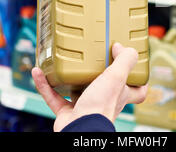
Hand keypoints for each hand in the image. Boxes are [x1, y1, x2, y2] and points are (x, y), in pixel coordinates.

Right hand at [32, 43, 147, 131]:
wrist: (80, 129)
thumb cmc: (100, 107)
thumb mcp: (117, 77)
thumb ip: (124, 60)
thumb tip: (122, 47)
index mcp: (118, 95)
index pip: (136, 93)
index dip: (137, 82)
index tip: (134, 68)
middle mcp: (103, 101)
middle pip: (104, 88)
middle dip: (97, 74)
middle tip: (92, 58)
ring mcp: (84, 107)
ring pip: (76, 91)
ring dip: (67, 78)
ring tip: (62, 63)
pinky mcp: (66, 113)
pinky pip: (53, 96)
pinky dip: (44, 85)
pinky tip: (38, 72)